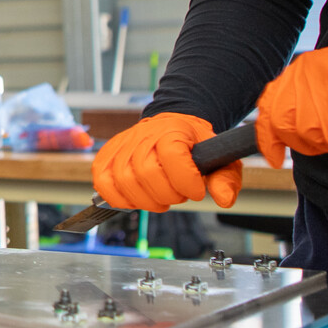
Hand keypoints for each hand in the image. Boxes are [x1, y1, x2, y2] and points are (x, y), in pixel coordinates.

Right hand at [91, 112, 239, 211]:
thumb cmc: (194, 145)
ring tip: (159, 197)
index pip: (174, 158)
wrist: (172, 127)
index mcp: (173, 131)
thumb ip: (225, 179)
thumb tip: (224, 200)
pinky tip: (135, 198)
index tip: (196, 191)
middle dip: (167, 194)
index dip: (187, 182)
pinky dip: (117, 198)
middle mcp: (144, 136)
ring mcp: (122, 146)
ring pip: (124, 181)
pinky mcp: (107, 157)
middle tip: (177, 194)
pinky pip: (103, 183)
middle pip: (147, 173)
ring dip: (145, 200)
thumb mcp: (219, 158)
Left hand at [254, 20, 327, 167]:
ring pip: (309, 139)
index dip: (268, 134)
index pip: (268, 105)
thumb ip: (313, 93)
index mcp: (303, 67)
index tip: (273, 155)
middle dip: (306, 142)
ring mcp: (320, 95)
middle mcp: (305, 79)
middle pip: (285, 128)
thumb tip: (294, 125)